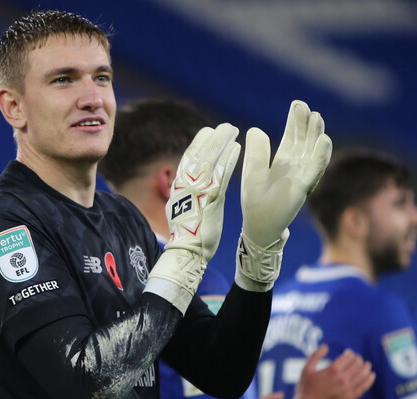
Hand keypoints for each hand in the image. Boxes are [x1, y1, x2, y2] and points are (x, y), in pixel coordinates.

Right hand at [145, 123, 240, 312]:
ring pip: (209, 159)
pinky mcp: (210, 197)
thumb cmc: (187, 235)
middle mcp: (186, 185)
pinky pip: (220, 173)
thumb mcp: (182, 209)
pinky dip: (228, 159)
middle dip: (210, 139)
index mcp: (179, 187)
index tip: (207, 133)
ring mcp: (197, 190)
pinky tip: (237, 148)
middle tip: (223, 127)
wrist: (187, 252)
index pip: (188, 159)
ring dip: (220, 142)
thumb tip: (188, 186)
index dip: (198, 145)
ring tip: (231, 130)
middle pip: (198, 154)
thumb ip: (187, 194)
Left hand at [236, 100, 331, 290]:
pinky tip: (324, 140)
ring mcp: (301, 178)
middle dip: (306, 124)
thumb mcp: (253, 171)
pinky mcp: (302, 189)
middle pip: (304, 141)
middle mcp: (295, 168)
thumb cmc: (256, 202)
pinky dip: (320, 155)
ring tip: (317, 118)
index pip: (292, 137)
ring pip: (312, 152)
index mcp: (282, 162)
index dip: (295, 121)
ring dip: (316, 135)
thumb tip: (256, 129)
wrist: (258, 228)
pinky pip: (314, 170)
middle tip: (307, 107)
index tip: (298, 104)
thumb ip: (257, 151)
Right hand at [293, 345, 374, 398]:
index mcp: (332, 370)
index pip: (348, 358)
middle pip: (356, 365)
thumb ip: (315, 356)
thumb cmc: (305, 389)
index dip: (350, 354)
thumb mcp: (306, 369)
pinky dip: (369, 380)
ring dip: (366, 368)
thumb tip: (325, 346)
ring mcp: (348, 390)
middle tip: (358, 358)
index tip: (349, 353)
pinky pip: (363, 388)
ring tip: (368, 364)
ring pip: (362, 375)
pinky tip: (371, 375)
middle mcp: (342, 379)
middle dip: (358, 360)